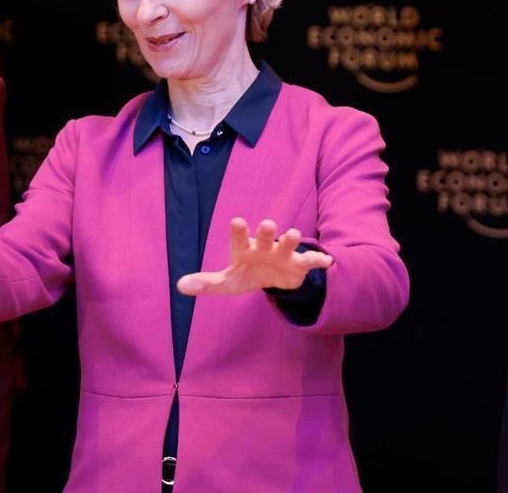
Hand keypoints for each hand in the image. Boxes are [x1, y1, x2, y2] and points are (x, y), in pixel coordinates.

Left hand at [176, 217, 331, 295]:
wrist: (274, 278)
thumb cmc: (247, 274)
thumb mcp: (227, 282)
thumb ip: (207, 283)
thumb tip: (180, 286)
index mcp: (245, 250)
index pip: (239, 239)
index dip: (239, 231)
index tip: (237, 221)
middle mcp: (264, 247)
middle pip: (264, 237)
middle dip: (265, 231)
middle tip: (267, 224)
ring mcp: (282, 254)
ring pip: (287, 245)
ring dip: (291, 240)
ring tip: (294, 235)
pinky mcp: (298, 265)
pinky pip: (309, 261)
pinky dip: (318, 260)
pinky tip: (326, 260)